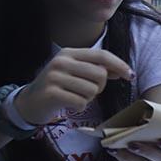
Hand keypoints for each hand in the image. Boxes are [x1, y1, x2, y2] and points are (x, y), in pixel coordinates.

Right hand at [13, 48, 131, 124]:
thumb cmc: (60, 87)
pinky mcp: (51, 93)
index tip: (130, 75)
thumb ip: (97, 69)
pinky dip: (80, 107)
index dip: (119, 65)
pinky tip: (70, 104)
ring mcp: (54, 76)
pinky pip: (81, 102)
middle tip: (87, 91)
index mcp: (69, 53)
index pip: (101, 55)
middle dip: (100, 87)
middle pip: (100, 74)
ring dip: (88, 98)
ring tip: (75, 96)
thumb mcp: (76, 73)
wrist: (30, 102)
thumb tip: (122, 71)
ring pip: (92, 90)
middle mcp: (61, 61)